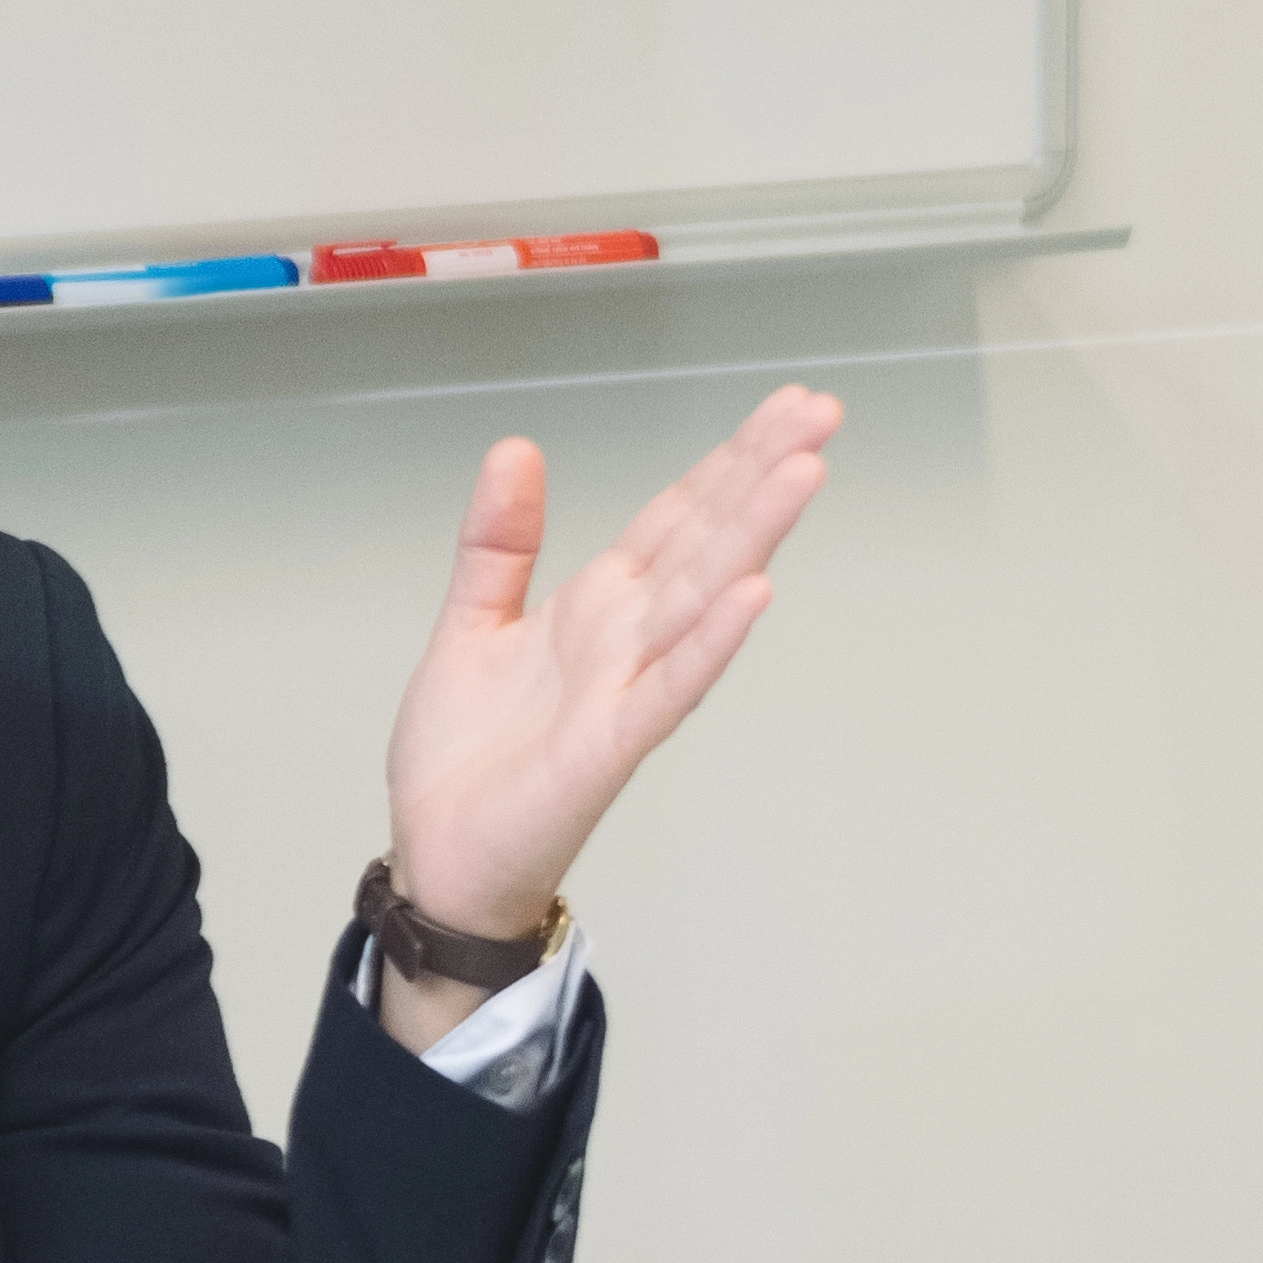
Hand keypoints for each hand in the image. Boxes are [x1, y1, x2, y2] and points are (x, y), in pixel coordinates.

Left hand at [373, 386, 843, 975]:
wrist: (439, 857)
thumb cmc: (466, 758)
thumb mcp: (471, 623)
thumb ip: (499, 541)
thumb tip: (517, 449)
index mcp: (598, 606)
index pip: (679, 517)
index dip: (729, 459)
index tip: (787, 405)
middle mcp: (626, 640)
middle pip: (707, 541)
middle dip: (762, 474)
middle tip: (823, 411)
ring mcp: (625, 691)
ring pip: (701, 600)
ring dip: (754, 537)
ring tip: (805, 472)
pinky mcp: (608, 747)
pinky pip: (668, 688)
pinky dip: (710, 643)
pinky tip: (753, 595)